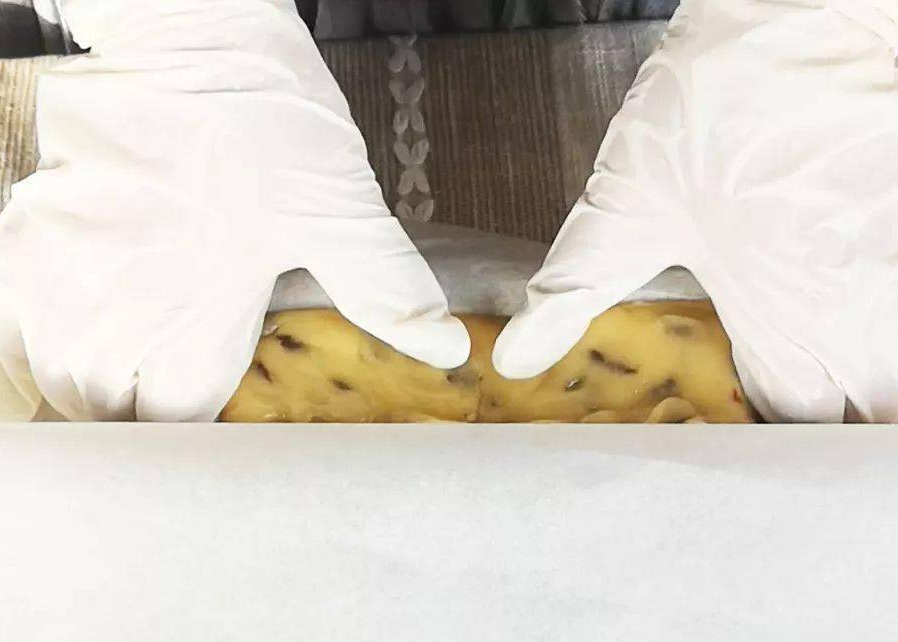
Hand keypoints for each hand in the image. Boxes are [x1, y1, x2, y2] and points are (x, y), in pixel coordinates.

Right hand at [0, 0, 468, 421]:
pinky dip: (38, 348)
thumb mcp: (334, 203)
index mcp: (193, 322)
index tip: (221, 403)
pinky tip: (88, 321)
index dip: (203, 425)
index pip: (177, 428)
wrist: (179, 33)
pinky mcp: (22, 244)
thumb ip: (384, 288)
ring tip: (139, 349)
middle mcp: (109, 316)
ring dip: (93, 382)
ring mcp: (53, 281)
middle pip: (112, 416)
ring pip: (56, 386)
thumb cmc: (260, 115)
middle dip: (146, 407)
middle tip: (180, 373)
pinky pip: (11, 336)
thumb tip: (444, 348)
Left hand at [493, 0, 897, 421]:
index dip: (775, 443)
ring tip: (808, 353)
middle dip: (831, 417)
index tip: (742, 430)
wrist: (803, 6)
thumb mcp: (629, 200)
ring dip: (859, 373)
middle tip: (778, 397)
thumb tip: (516, 358)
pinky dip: (872, 323)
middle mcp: (863, 303)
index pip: (804, 426)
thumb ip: (578, 289)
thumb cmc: (714, 98)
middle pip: (869, 412)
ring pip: (894, 367)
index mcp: (785, 312)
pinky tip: (833, 305)